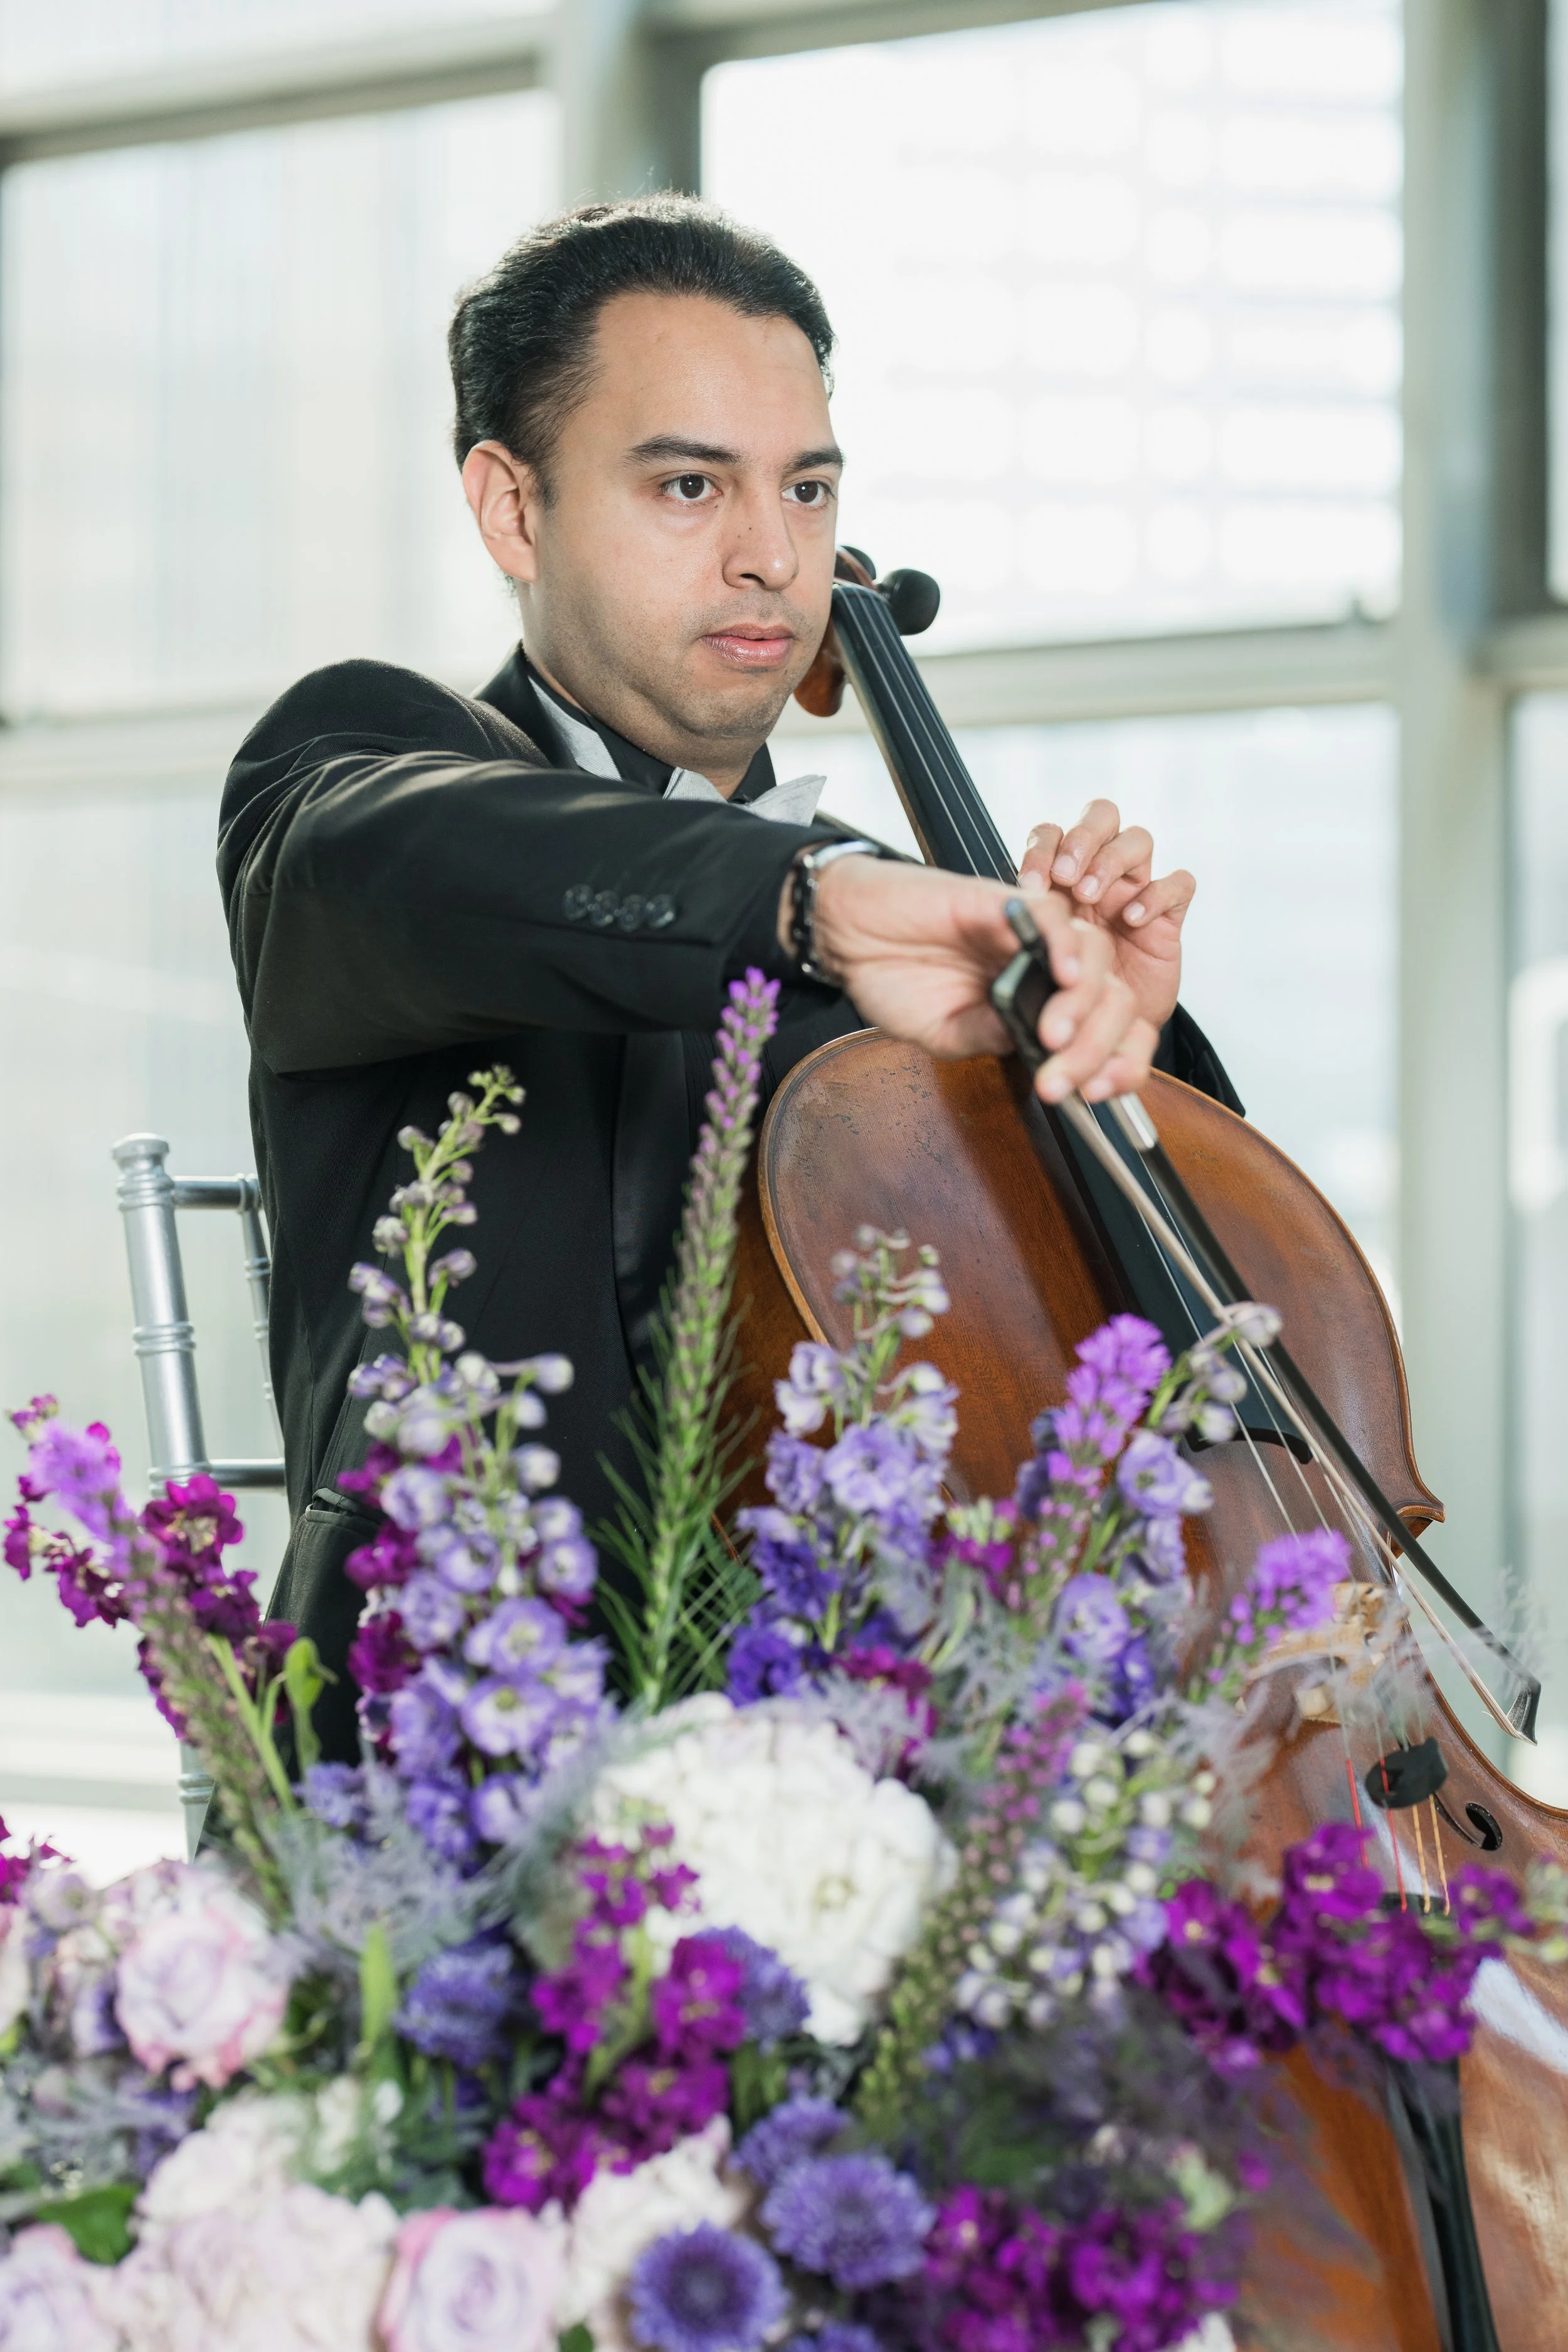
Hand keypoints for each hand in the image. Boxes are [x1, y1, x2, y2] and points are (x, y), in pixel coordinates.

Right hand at [778, 856, 1156, 1103]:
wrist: (848, 935)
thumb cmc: (891, 978)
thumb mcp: (943, 1034)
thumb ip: (991, 1039)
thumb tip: (1041, 1053)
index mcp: (1035, 1003)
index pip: (1102, 1029)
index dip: (1114, 1062)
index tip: (1095, 1094)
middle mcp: (1042, 967)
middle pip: (1111, 998)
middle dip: (1098, 1047)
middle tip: (1062, 1079)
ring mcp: (1028, 935)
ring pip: (1095, 959)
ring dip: (1085, 1005)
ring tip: (1055, 1036)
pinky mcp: (1006, 903)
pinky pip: (1055, 917)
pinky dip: (1068, 945)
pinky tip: (1063, 975)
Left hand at [1020, 800, 1192, 1033]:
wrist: (1104, 1029)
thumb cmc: (1066, 988)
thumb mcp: (1036, 955)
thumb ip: (1025, 927)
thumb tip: (1006, 909)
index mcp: (1063, 875)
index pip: (1054, 833)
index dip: (1042, 848)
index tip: (1030, 886)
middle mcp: (1101, 873)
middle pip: (1101, 816)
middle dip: (1082, 839)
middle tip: (1065, 877)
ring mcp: (1137, 889)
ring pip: (1138, 840)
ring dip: (1112, 860)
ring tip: (1091, 896)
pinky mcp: (1169, 916)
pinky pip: (1178, 884)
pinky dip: (1156, 894)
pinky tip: (1131, 919)